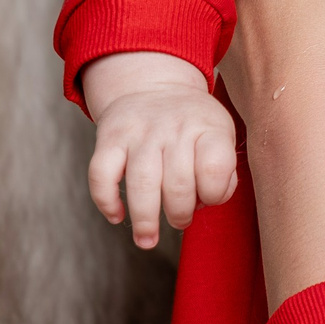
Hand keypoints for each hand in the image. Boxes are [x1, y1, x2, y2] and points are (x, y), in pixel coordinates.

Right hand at [82, 52, 238, 249]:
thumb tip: (204, 204)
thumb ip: (223, 172)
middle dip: (180, 215)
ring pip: (141, 184)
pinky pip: (100, 174)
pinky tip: (117, 216)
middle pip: (178, 184)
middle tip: (180, 221)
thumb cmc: (193, 125)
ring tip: (147, 239)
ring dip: (145, 221)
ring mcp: (140, 131)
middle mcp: (174, 127)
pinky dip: (106, 202)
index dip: (214, 195)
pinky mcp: (109, 136)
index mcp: (208, 127)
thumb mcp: (221, 135)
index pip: (215, 169)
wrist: (153, 84)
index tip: (208, 199)